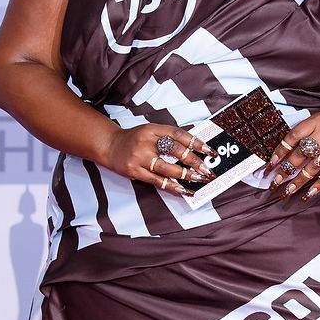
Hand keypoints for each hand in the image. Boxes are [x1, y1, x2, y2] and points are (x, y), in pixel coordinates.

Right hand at [101, 123, 216, 193]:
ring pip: (167, 168)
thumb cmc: (135, 139)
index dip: (196, 143)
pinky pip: (157, 181)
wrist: (110, 146)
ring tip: (199, 179)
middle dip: (194, 161)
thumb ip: (169, 137)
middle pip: (175, 151)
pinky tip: (183, 189)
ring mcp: (139, 157)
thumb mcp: (151, 131)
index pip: (178, 134)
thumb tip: (195, 149)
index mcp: (152, 129)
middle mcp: (146, 141)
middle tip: (207, 170)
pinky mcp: (134, 171)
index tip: (209, 151)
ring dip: (185, 175)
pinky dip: (172, 186)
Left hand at [265, 108, 319, 201]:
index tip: (272, 164)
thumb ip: (307, 131)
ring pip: (313, 166)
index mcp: (316, 120)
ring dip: (299, 181)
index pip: (293, 136)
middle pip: (301, 154)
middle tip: (276, 181)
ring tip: (289, 190)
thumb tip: (286, 151)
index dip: (280, 151)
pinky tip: (310, 192)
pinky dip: (318, 185)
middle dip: (286, 170)